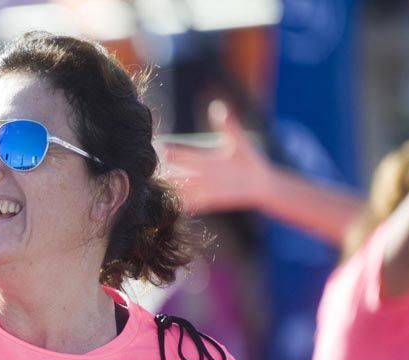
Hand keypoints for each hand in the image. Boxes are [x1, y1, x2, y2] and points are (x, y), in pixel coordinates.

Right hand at [158, 100, 272, 215]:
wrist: (261, 181)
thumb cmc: (250, 160)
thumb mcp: (238, 141)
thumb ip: (228, 125)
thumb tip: (218, 106)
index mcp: (204, 159)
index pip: (181, 153)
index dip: (169, 150)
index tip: (156, 145)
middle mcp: (201, 174)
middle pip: (177, 172)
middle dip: (164, 171)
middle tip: (147, 169)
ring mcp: (206, 187)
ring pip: (183, 188)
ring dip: (172, 188)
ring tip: (157, 188)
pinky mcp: (213, 199)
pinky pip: (195, 203)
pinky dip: (185, 204)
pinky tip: (175, 205)